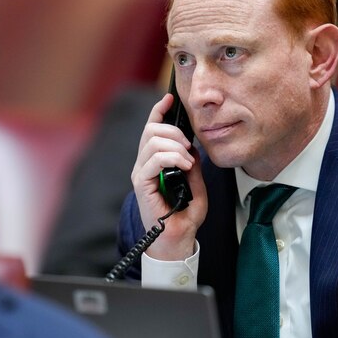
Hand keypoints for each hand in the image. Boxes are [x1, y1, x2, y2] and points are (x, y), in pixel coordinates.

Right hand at [131, 93, 207, 260]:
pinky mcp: (142, 183)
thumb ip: (192, 165)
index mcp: (154, 162)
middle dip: (174, 132)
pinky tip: (184, 165)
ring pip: (152, 141)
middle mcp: (144, 165)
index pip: (152, 129)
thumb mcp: (196, 184)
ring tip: (188, 161)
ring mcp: (141, 174)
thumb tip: (192, 147)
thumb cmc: (184, 214)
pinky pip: (154, 159)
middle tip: (189, 148)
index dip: (159, 111)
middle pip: (151, 131)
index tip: (170, 99)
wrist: (178, 239)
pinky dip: (172, 157)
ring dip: (175, 146)